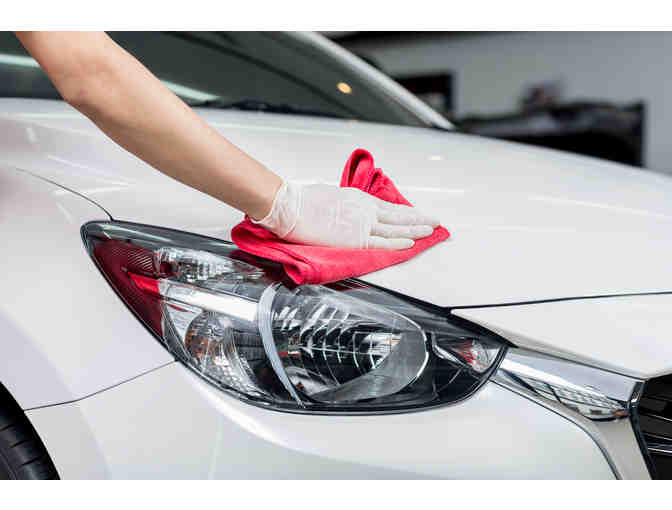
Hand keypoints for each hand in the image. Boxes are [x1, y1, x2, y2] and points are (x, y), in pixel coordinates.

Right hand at [252, 181, 439, 249]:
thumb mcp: (332, 197)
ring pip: (396, 228)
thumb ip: (346, 207)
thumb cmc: (303, 201)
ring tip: (432, 232)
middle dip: (419, 219)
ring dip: (416, 230)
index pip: (389, 208)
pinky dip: (398, 242)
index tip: (418, 214)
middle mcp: (365, 210)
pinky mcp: (355, 238)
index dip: (406, 213)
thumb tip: (346, 213)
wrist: (291, 206)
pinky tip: (412, 243)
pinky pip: (382, 242)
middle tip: (436, 221)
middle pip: (399, 216)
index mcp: (359, 199)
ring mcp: (362, 224)